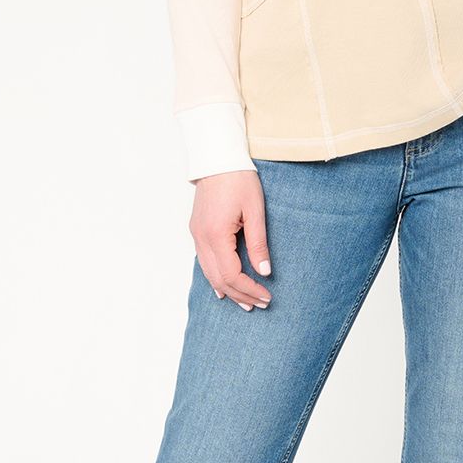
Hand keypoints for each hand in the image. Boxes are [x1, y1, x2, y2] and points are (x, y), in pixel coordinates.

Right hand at [190, 170, 271, 310]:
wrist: (217, 157)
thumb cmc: (238, 179)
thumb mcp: (255, 211)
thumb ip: (258, 244)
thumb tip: (264, 272)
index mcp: (216, 234)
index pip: (232, 274)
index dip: (249, 289)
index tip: (266, 296)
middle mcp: (201, 238)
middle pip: (219, 279)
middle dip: (240, 295)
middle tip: (259, 304)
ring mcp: (196, 234)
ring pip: (208, 273)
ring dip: (227, 289)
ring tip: (245, 302)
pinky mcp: (196, 230)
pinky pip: (203, 262)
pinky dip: (215, 277)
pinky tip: (223, 286)